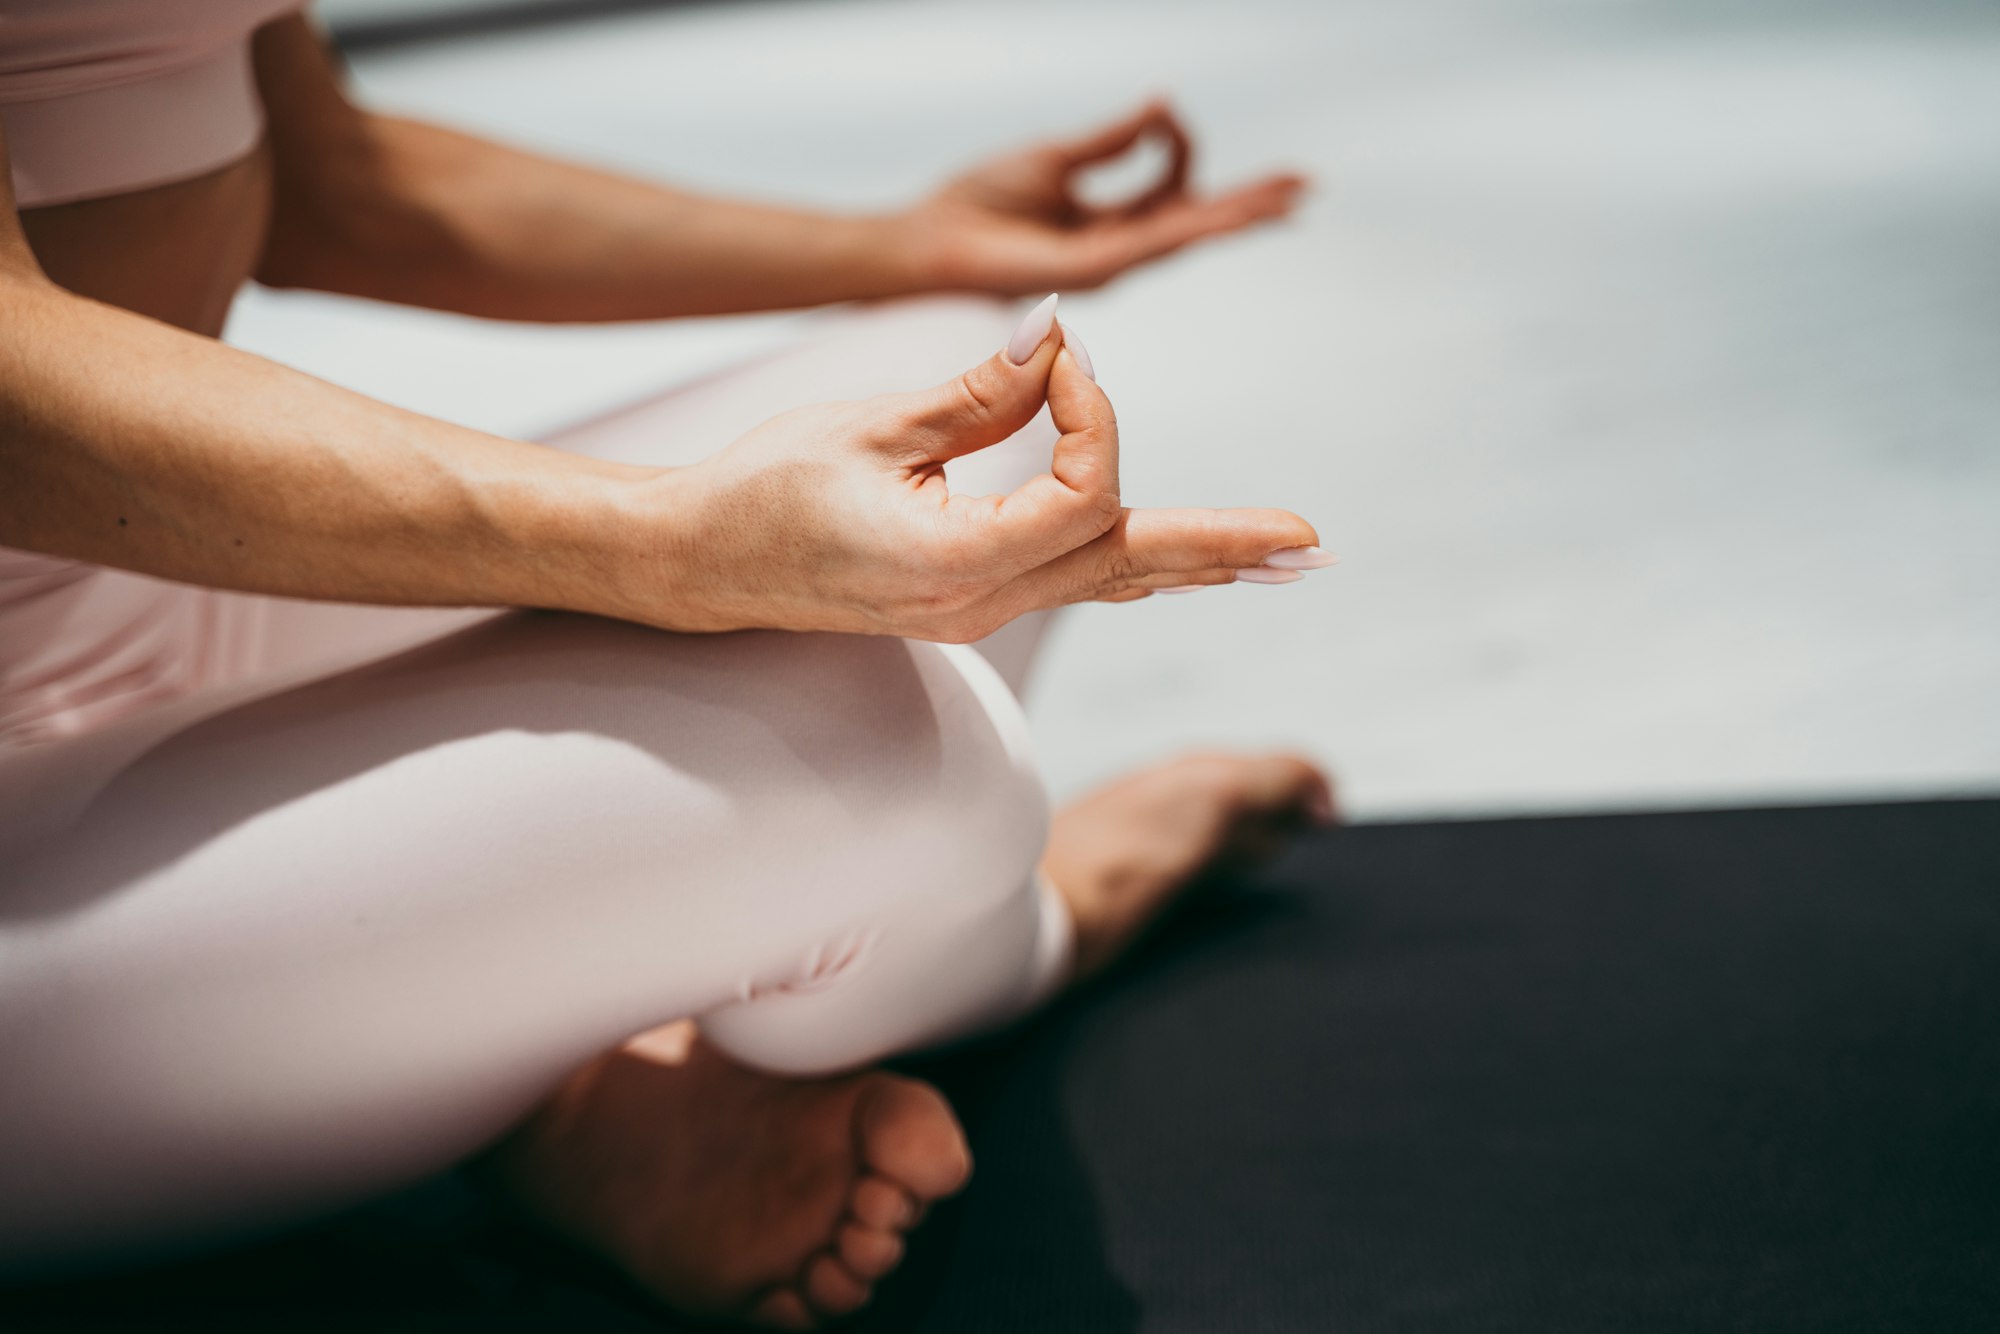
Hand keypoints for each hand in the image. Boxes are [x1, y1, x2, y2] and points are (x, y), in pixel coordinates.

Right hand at [605, 306, 1321, 641]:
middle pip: (1127, 564)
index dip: (1096, 417)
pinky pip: (1073, 580)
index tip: (1063, 358)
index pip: (1086, 497)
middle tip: (1310, 541)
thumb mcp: (874, 427)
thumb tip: (1062, 341)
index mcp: (955, 565)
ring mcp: (978, 612)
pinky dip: (1137, 564)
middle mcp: (980, 604)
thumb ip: (981, 393)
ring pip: (1108, 579)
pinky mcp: (969, 600)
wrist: (702, 562)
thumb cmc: (766, 489)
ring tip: (1279, 557)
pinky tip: (1185, 566)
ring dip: (1196, 560)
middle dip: (1222, 546)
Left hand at [901, 99, 1305, 295]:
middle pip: (1200, 218)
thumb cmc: (980, 202)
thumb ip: (1113, 137)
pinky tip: (1227, 213)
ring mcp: (1110, 261)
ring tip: (1289, 199)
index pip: (1171, 182)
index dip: (1178, 141)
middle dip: (1252, 202)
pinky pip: (1154, 241)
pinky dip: (1192, 224)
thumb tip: (1162, 103)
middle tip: (1305, 187)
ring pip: (1189, 232)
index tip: (1164, 112)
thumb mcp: (1057, 156)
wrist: (933, 239)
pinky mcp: (1092, 268)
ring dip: (1239, 214)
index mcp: (1110, 218)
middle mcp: (1118, 245)